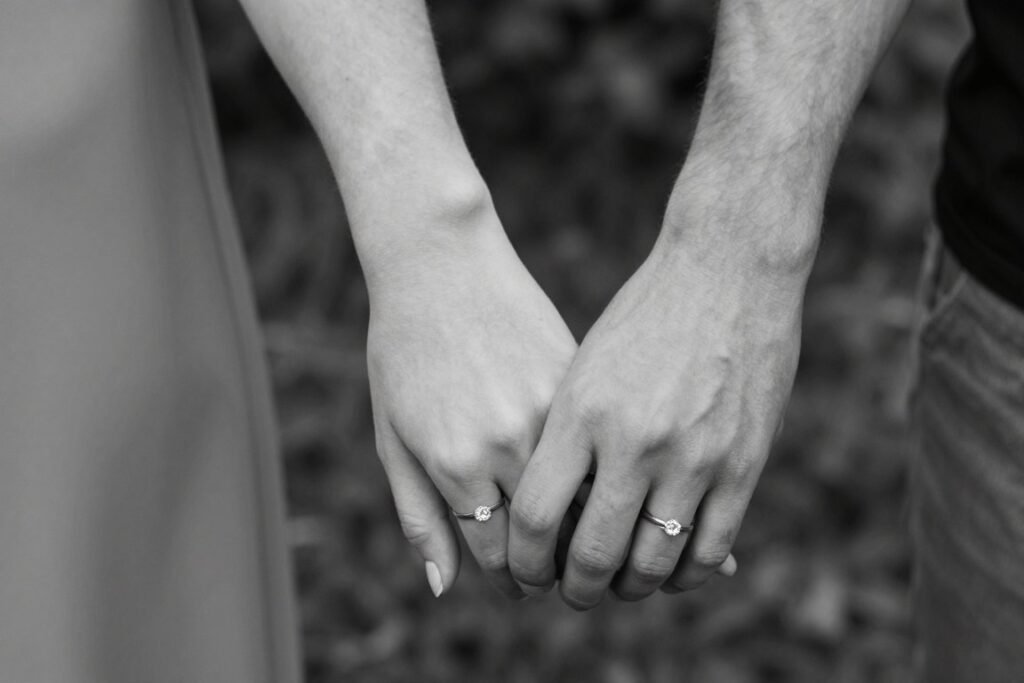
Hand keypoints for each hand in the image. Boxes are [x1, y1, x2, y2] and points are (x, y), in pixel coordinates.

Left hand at [366, 203, 576, 598]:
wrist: (440, 264)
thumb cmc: (403, 353)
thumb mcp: (392, 439)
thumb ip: (420, 517)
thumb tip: (442, 589)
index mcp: (457, 466)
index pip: (499, 559)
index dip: (513, 581)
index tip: (522, 586)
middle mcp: (508, 444)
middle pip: (548, 536)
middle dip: (553, 566)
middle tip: (557, 576)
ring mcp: (548, 410)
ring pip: (584, 495)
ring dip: (589, 526)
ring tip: (592, 539)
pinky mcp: (574, 379)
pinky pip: (597, 447)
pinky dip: (607, 477)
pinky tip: (620, 491)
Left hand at [508, 207, 805, 608]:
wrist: (726, 269)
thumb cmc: (641, 316)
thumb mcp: (581, 366)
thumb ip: (562, 439)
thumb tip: (542, 513)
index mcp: (580, 413)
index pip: (536, 517)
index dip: (524, 562)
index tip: (526, 573)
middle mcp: (633, 441)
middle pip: (592, 555)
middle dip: (575, 589)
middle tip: (573, 592)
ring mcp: (693, 455)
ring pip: (653, 564)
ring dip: (630, 588)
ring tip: (620, 583)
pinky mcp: (743, 463)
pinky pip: (712, 550)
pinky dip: (686, 575)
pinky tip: (671, 570)